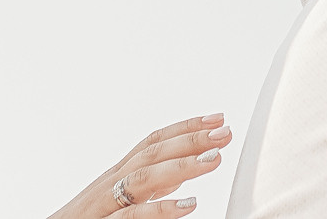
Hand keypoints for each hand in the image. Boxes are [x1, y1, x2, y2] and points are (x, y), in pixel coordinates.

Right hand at [46, 115, 232, 218]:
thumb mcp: (119, 203)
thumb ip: (148, 190)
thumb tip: (180, 175)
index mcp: (115, 178)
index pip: (152, 143)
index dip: (184, 128)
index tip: (217, 118)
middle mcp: (107, 186)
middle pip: (151, 153)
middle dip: (190, 139)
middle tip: (225, 131)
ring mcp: (101, 206)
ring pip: (141, 178)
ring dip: (181, 166)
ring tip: (214, 161)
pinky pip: (130, 216)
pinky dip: (160, 208)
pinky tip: (189, 204)